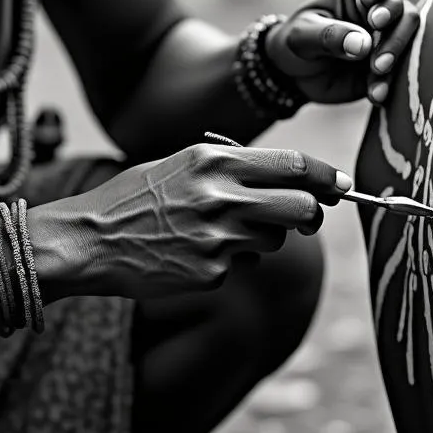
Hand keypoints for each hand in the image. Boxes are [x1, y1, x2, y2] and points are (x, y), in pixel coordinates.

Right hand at [59, 143, 350, 300]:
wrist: (91, 238)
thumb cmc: (137, 195)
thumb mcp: (183, 161)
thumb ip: (232, 165)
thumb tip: (288, 176)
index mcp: (214, 160)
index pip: (292, 164)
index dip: (325, 176)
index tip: (341, 184)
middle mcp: (221, 196)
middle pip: (301, 207)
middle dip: (311, 213)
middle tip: (305, 216)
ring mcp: (217, 238)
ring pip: (274, 238)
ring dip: (263, 235)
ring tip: (221, 228)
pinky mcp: (211, 272)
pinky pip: (242, 264)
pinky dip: (229, 259)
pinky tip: (194, 250)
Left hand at [265, 0, 418, 106]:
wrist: (294, 75)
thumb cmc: (295, 41)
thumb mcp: (301, 35)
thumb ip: (329, 36)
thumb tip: (363, 44)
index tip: (373, 14)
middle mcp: (377, 9)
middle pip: (403, 11)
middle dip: (395, 32)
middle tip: (376, 53)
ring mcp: (386, 37)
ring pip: (408, 39)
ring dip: (396, 55)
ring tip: (375, 71)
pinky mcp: (389, 64)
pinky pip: (400, 70)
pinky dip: (390, 82)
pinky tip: (374, 94)